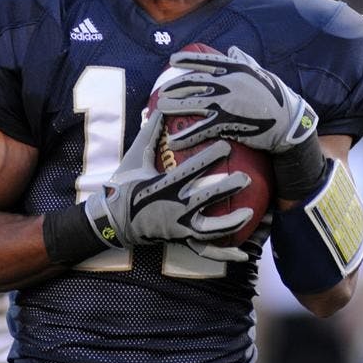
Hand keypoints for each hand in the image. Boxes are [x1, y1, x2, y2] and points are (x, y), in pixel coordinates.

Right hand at [84, 111, 252, 254]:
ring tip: (249, 215)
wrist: (113, 218)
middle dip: (226, 188)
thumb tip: (161, 109)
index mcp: (163, 186)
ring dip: (230, 223)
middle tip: (245, 178)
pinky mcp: (181, 239)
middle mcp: (173, 208)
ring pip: (209, 230)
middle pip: (204, 199)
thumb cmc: (124, 184)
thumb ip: (150, 133)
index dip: (209, 158)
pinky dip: (225, 253)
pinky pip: (205, 250)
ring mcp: (178, 227)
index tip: (226, 146)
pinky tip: (244, 254)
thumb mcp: (135, 157)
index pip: (190, 171)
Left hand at [156, 46, 317, 153]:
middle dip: (174, 86)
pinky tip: (173, 140)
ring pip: (192, 104)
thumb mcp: (260, 73)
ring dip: (173, 106)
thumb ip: (244, 62)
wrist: (290, 122)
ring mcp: (225, 103)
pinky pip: (201, 129)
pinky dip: (186, 135)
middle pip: (193, 83)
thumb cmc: (277, 96)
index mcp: (235, 69)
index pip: (205, 61)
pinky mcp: (227, 123)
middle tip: (162, 90)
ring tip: (160, 108)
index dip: (186, 60)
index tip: (172, 60)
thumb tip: (232, 50)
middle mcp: (227, 83)